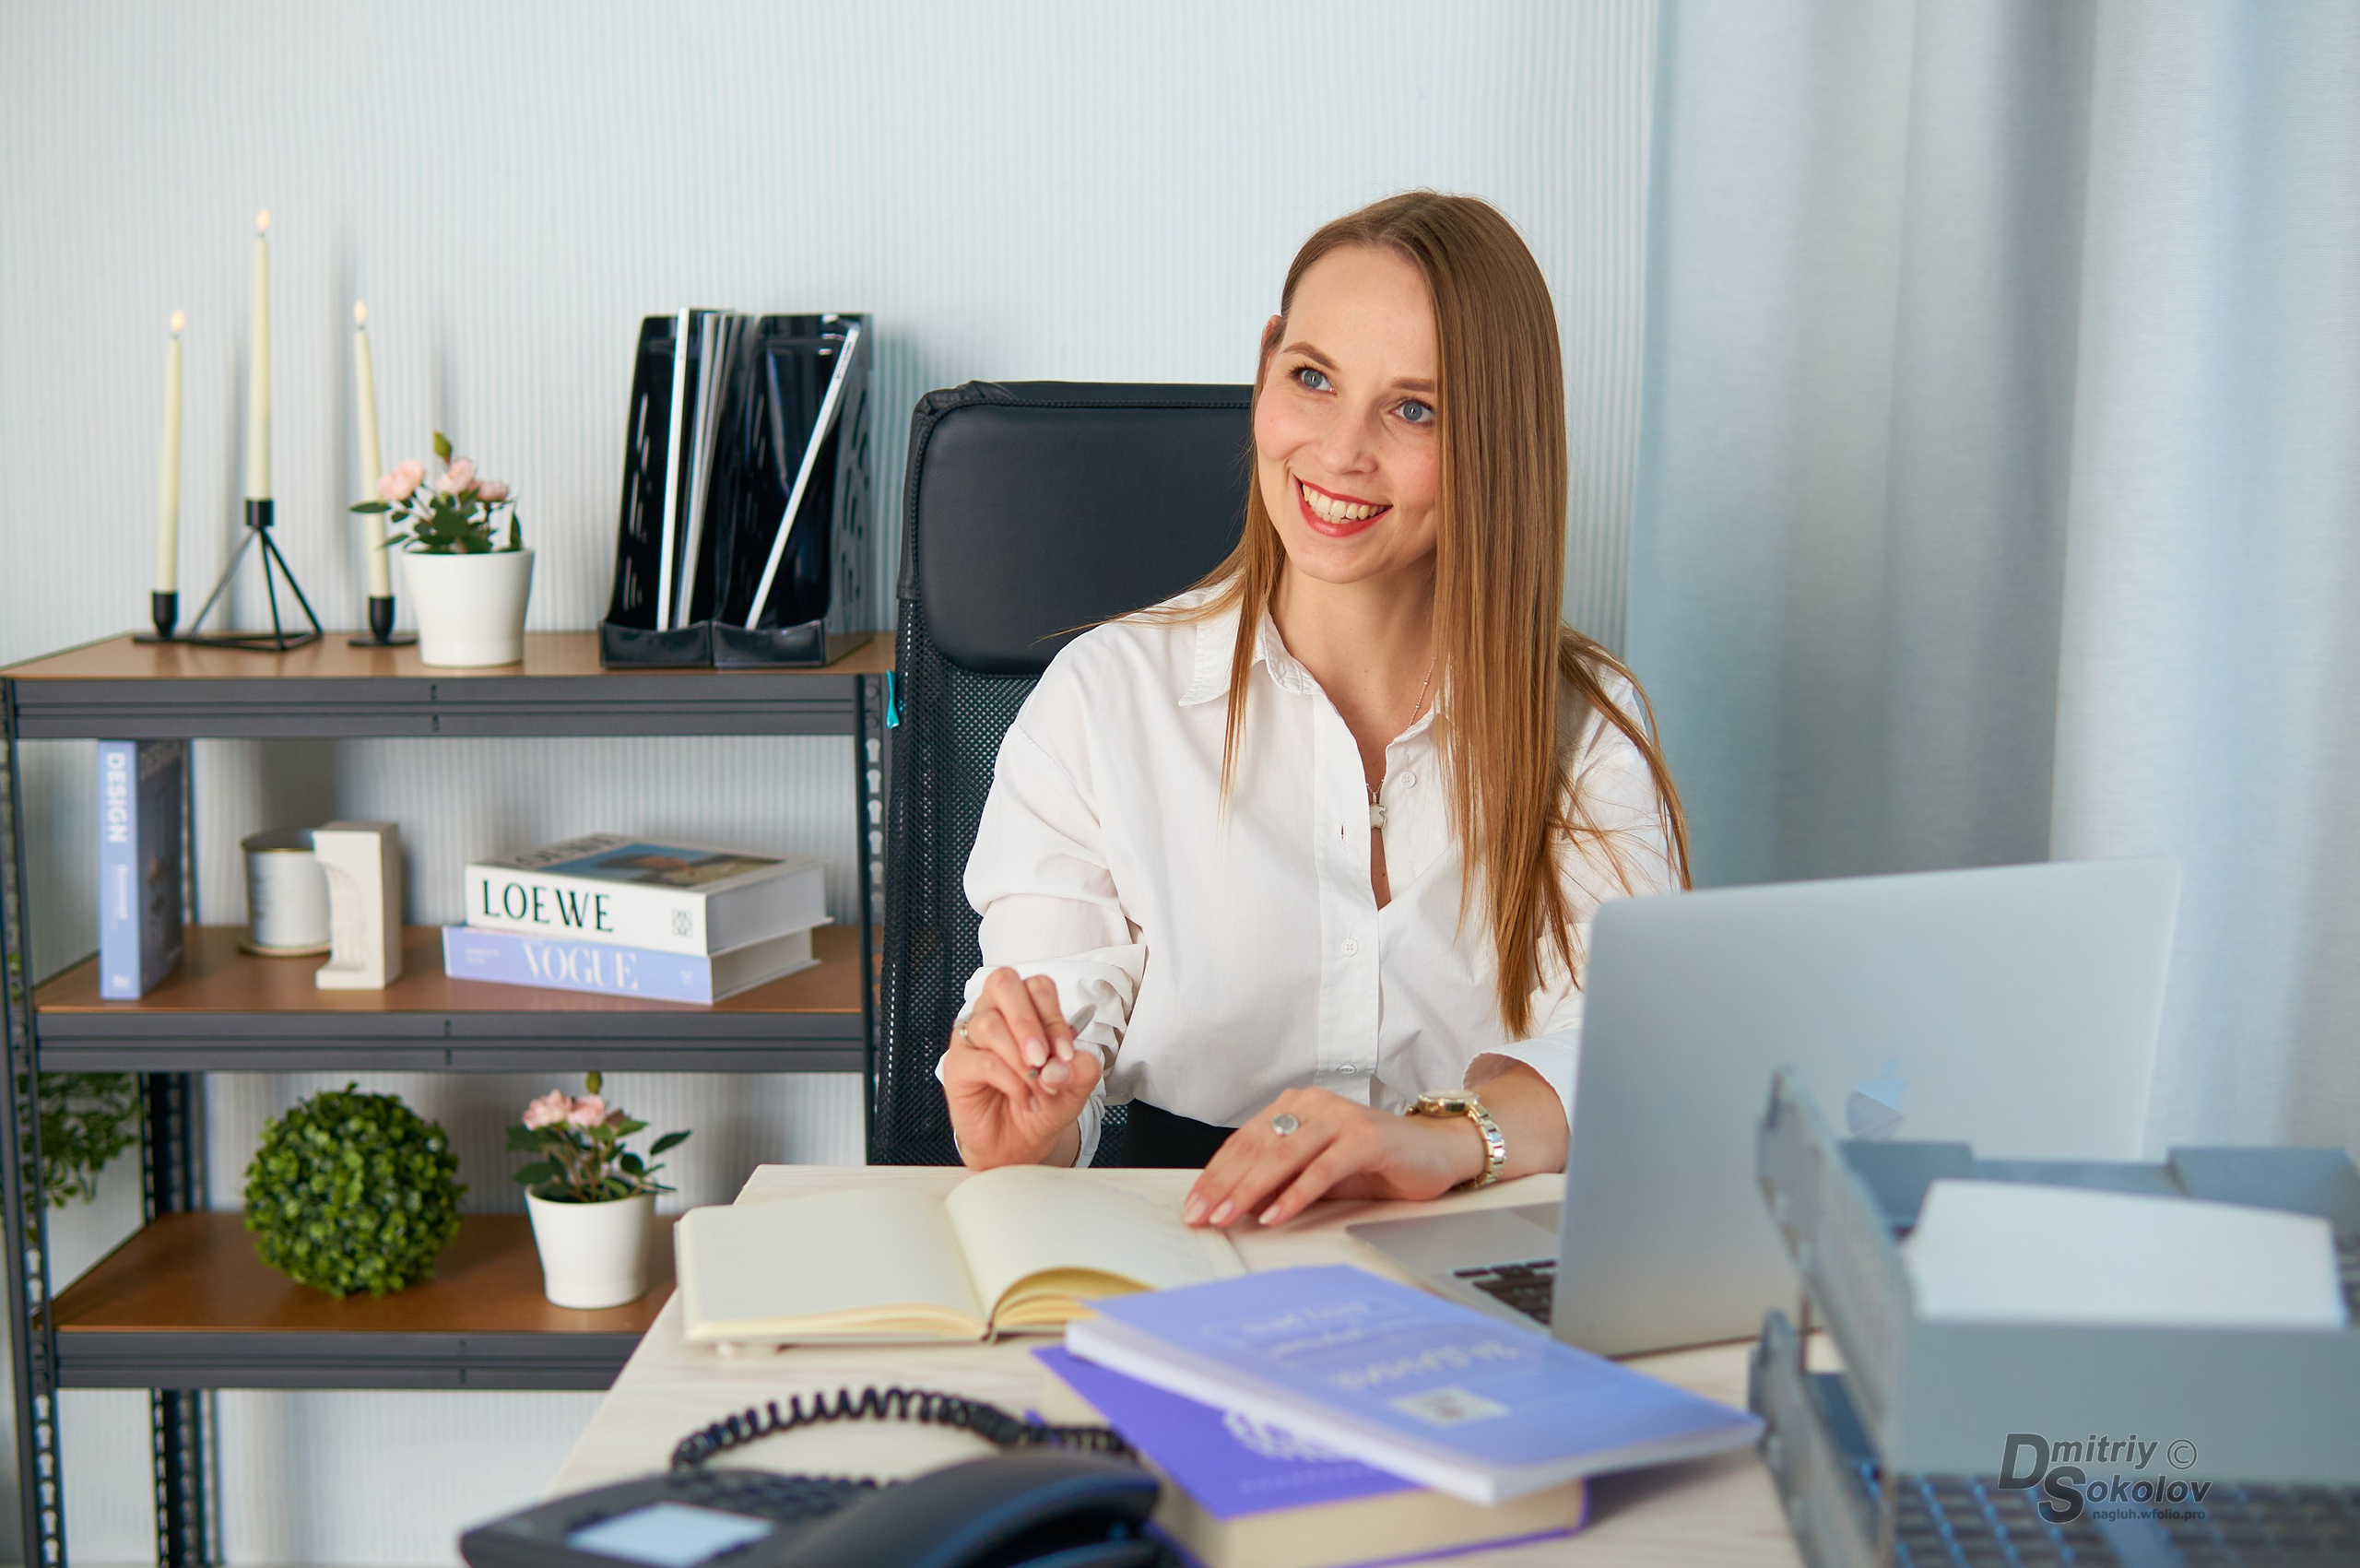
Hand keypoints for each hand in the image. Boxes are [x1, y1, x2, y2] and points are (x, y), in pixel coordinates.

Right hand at [941, 968, 1099, 1167]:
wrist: (1019, 1143)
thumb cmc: (1042, 1104)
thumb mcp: (1075, 1088)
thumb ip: (1081, 1070)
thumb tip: (1063, 1063)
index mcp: (1026, 1008)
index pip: (1037, 987)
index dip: (1054, 1018)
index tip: (1067, 1054)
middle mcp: (996, 1013)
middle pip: (1003, 983)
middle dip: (1028, 1021)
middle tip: (1043, 1058)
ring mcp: (972, 1037)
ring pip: (989, 1023)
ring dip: (1020, 1059)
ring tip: (1038, 1087)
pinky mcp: (957, 1065)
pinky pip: (982, 1060)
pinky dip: (1010, 1081)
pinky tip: (1023, 1097)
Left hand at [1182, 1087, 1485, 1228]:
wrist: (1436, 1152)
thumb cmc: (1373, 1163)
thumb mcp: (1316, 1173)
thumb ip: (1279, 1182)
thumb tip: (1232, 1205)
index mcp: (1294, 1108)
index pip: (1244, 1141)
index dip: (1215, 1174)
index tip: (1193, 1205)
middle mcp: (1313, 1105)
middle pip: (1257, 1147)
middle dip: (1224, 1184)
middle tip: (1201, 1216)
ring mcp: (1340, 1117)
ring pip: (1283, 1155)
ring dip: (1250, 1189)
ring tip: (1227, 1217)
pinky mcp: (1367, 1137)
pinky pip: (1322, 1168)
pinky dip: (1296, 1195)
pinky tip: (1275, 1215)